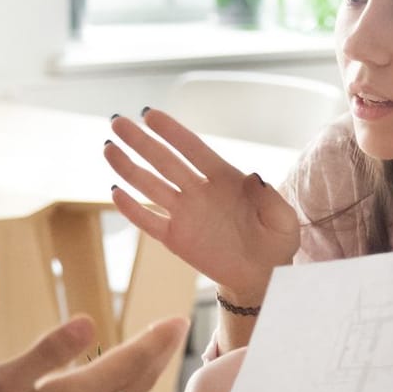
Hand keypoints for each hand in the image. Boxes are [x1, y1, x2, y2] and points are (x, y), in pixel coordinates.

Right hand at [0, 315, 186, 391]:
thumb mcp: (0, 384)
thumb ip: (46, 352)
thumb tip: (88, 321)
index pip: (126, 363)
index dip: (154, 341)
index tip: (178, 321)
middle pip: (135, 384)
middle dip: (158, 355)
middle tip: (176, 331)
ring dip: (146, 378)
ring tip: (156, 358)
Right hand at [105, 107, 300, 302]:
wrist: (263, 277)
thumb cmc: (276, 243)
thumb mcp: (284, 221)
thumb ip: (271, 199)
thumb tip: (254, 177)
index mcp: (225, 179)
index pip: (193, 149)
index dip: (172, 132)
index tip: (149, 114)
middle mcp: (200, 191)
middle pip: (165, 161)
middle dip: (141, 142)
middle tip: (118, 121)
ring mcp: (185, 214)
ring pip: (151, 186)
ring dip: (129, 168)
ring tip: (108, 147)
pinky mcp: (176, 239)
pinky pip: (149, 222)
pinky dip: (132, 210)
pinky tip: (115, 192)